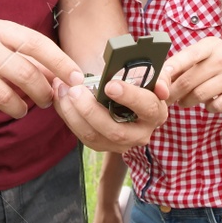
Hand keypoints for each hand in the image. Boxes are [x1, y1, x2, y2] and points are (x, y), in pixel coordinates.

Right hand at [0, 21, 79, 122]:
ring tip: (20, 109)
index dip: (60, 62)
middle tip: (46, 100)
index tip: (76, 78)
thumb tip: (64, 78)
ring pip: (4, 96)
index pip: (37, 44)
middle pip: (24, 73)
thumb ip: (27, 57)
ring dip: (18, 108)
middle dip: (42, 92)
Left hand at [53, 75, 168, 153]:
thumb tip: (161, 87)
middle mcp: (141, 134)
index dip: (130, 96)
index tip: (110, 84)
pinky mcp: (102, 146)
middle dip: (91, 110)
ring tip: (63, 89)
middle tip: (75, 89)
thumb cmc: (140, 83)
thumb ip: (158, 77)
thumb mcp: (151, 76)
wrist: (130, 99)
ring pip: (93, 136)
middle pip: (116, 131)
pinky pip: (81, 135)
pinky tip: (61, 97)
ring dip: (73, 112)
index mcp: (156, 113)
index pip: (147, 107)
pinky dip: (68, 115)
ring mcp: (120, 144)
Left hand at [163, 37, 221, 111]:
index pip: (184, 58)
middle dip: (172, 93)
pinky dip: (207, 108)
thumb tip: (158, 81)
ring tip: (185, 100)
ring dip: (187, 102)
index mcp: (210, 45)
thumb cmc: (220, 63)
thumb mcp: (205, 55)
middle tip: (166, 99)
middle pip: (187, 81)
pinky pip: (214, 107)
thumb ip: (183, 64)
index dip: (166, 73)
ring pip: (199, 96)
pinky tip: (209, 102)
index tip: (155, 86)